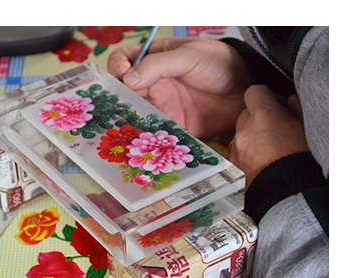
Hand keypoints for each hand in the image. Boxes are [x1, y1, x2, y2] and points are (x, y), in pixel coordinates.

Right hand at [107, 36, 248, 136]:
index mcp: (154, 59)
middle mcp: (151, 84)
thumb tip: (128, 78)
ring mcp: (158, 106)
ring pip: (131, 114)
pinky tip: (139, 139)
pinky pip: (148, 134)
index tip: (121, 75)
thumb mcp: (190, 56)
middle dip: (116, 99)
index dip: (117, 67)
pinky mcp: (166, 127)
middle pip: (122, 91)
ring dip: (126, 121)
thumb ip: (159, 65)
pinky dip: (141, 138)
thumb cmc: (220, 64)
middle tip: (121, 104)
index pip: (124, 60)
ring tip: (126, 124)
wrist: (243, 91)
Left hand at [231, 86, 308, 184]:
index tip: (275, 104)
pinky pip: (238, 149)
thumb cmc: (297, 156)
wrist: (285, 187)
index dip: (265, 96)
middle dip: (258, 116)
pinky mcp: (234, 162)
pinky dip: (247, 149)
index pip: (254, 92)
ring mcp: (237, 147)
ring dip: (251, 133)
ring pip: (241, 132)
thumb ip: (294, 107)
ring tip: (269, 143)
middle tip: (274, 125)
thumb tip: (288, 101)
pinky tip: (262, 156)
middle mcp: (245, 129)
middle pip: (245, 113)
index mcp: (262, 114)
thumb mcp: (303, 124)